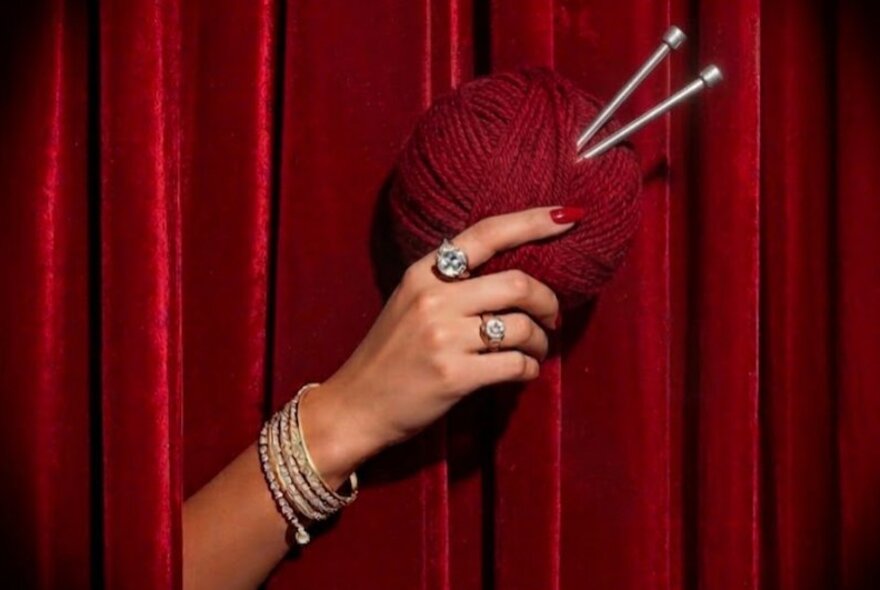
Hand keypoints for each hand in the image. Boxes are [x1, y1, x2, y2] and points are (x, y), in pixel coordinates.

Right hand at [299, 206, 582, 487]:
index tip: (568, 215)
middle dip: (548, 301)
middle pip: (517, 284)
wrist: (356, 405)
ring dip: (541, 341)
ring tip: (536, 350)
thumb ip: (451, 284)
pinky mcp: (454, 376)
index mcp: (423, 273)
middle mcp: (433, 299)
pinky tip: (523, 372)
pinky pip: (515, 364)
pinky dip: (530, 368)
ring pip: (522, 327)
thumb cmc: (390, 354)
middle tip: (553, 316)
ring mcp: (443, 338)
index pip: (486, 233)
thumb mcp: (409, 302)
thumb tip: (514, 278)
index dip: (532, 221)